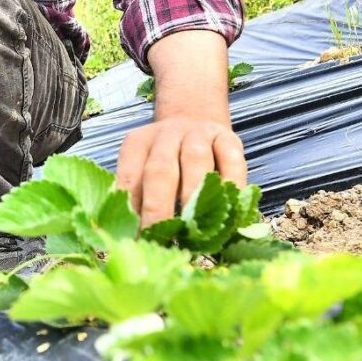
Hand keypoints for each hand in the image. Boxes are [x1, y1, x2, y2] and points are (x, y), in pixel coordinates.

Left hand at [116, 117, 246, 227]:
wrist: (193, 118)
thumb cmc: (165, 161)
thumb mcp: (144, 171)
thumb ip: (138, 199)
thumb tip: (136, 242)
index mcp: (137, 144)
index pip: (129, 178)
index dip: (132, 211)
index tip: (137, 240)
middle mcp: (166, 135)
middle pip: (159, 170)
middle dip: (159, 207)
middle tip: (163, 238)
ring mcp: (198, 133)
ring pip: (195, 160)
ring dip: (194, 194)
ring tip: (193, 226)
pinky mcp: (227, 137)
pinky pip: (232, 159)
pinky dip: (232, 183)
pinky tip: (230, 209)